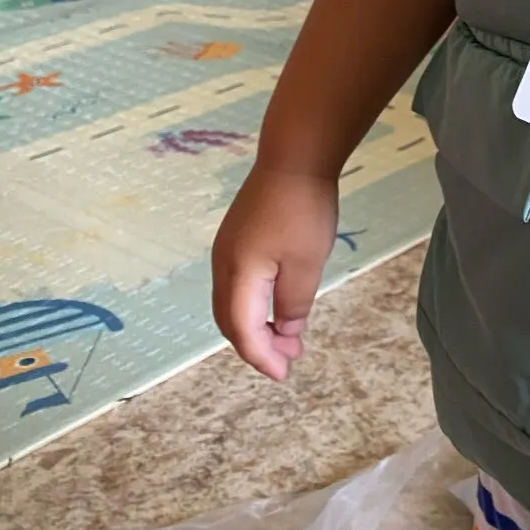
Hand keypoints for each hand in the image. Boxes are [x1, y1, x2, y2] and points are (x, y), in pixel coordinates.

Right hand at [211, 164, 338, 380]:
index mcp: (238, 274)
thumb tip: (286, 332)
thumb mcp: (306, 264)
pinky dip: (254, 305)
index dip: (261, 356)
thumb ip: (294, 304)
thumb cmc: (303, 210)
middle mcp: (223, 265)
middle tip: (287, 360)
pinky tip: (279, 305)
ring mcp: (226, 249)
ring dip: (256, 326)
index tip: (284, 374)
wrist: (295, 156)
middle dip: (257, 345)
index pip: (242, 330)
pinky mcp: (236, 238)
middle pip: (230, 320)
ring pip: (232, 304)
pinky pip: (238, 285)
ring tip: (288, 338)